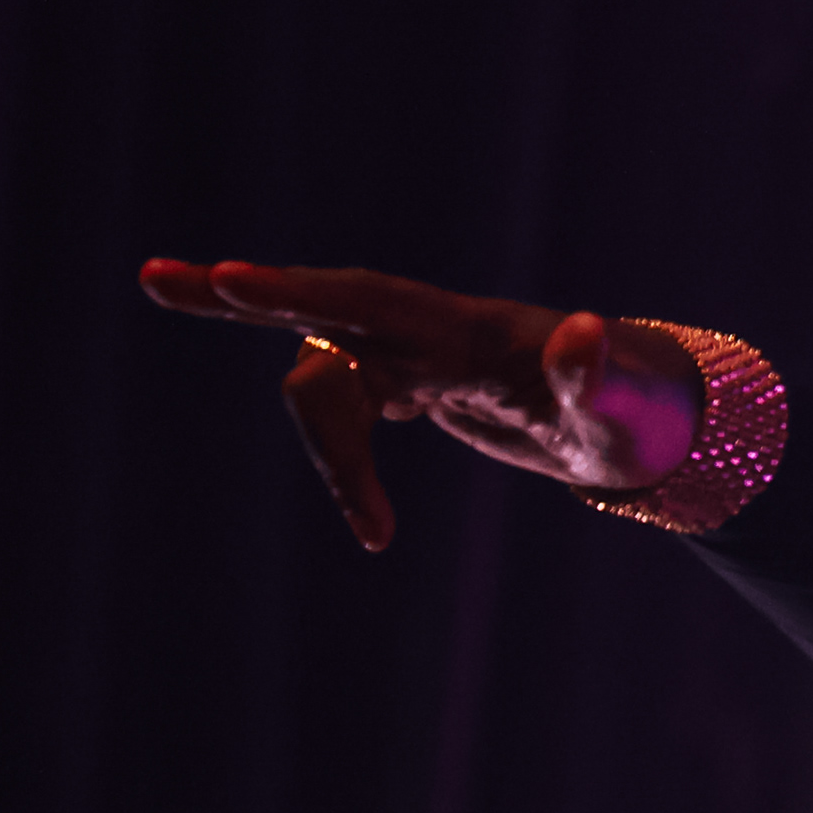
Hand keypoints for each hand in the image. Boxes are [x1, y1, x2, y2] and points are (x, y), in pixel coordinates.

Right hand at [137, 260, 704, 550]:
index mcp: (471, 330)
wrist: (658, 419)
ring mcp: (425, 356)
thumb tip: (585, 331)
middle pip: (326, 312)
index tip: (231, 278)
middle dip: (246, 298)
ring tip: (379, 536)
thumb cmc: (649, 411)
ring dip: (331, 454)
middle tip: (154, 276)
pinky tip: (375, 522)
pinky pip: (356, 404)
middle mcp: (436, 332)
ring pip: (334, 378)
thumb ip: (603, 375)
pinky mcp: (423, 383)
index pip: (371, 302)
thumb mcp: (630, 409)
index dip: (303, 294)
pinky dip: (347, 456)